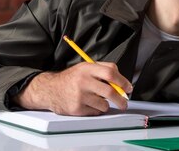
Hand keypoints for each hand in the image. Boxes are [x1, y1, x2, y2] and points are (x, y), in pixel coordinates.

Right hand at [14, 62, 132, 115]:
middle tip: (124, 103)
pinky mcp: (76, 108)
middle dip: (121, 99)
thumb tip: (122, 81)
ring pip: (104, 104)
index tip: (128, 88)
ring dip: (106, 105)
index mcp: (87, 68)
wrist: (50, 89)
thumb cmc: (71, 78)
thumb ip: (103, 70)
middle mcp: (83, 81)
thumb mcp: (85, 67)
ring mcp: (79, 96)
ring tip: (97, 100)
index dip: (123, 81)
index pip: (110, 73)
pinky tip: (88, 104)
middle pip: (110, 92)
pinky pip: (95, 112)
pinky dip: (96, 109)